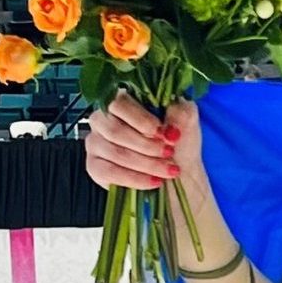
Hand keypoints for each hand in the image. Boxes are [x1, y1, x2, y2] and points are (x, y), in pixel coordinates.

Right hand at [84, 92, 200, 190]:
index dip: (141, 120)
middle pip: (115, 131)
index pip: (118, 103)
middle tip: (169, 153)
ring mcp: (95, 142)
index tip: (163, 133)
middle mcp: (101, 119)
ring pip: (114, 153)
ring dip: (146, 164)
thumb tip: (169, 127)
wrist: (177, 167)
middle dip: (147, 145)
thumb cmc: (178, 141)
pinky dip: (135, 179)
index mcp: (121, 101)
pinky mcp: (94, 166)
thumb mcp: (187, 120)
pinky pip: (108, 172)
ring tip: (169, 169)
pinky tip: (154, 181)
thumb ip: (180, 114)